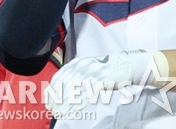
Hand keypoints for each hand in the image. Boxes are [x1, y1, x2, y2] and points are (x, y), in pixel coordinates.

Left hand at [44, 51, 158, 117]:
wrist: (127, 65)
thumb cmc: (106, 70)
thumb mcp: (88, 69)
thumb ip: (75, 77)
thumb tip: (60, 90)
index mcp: (77, 62)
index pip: (59, 77)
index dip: (52, 91)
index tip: (48, 102)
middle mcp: (83, 65)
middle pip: (64, 84)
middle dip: (56, 99)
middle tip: (53, 111)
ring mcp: (92, 71)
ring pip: (74, 90)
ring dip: (65, 104)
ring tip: (60, 114)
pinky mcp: (102, 79)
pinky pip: (87, 93)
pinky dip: (78, 103)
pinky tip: (73, 111)